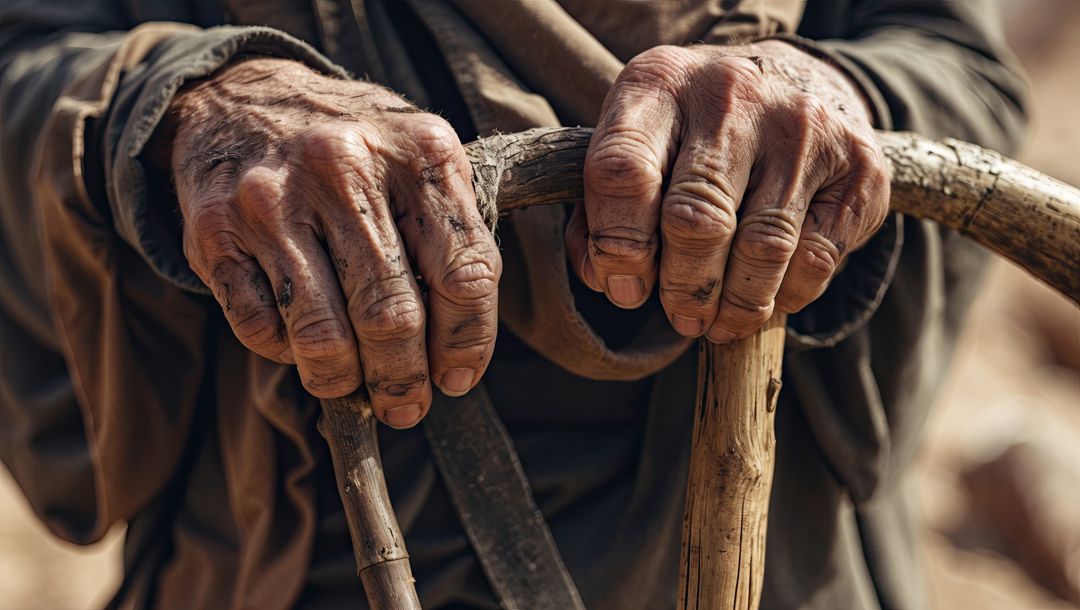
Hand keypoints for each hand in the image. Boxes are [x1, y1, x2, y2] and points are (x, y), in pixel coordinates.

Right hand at [167, 59, 500, 427]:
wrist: (242, 96)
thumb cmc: (354, 147)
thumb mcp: (421, 160)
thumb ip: (454, 236)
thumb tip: (458, 350)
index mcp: (420, 151)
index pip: (465, 275)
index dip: (467, 344)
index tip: (457, 377)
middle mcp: (346, 167)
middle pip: (392, 317)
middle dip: (404, 381)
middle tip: (406, 406)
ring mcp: (274, 199)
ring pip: (323, 336)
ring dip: (345, 382)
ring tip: (354, 389)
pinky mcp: (216, 232)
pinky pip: (261, 329)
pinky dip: (286, 354)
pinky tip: (301, 343)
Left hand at [568, 41, 888, 341]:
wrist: (792, 81)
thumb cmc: (691, 136)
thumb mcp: (638, 148)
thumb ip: (602, 213)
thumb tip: (606, 280)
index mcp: (659, 84)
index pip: (623, 172)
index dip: (618, 247)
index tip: (624, 289)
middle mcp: (732, 94)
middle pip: (697, 219)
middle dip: (683, 288)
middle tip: (681, 319)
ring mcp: (801, 124)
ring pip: (762, 247)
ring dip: (736, 305)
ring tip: (718, 325)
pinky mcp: (857, 162)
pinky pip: (816, 257)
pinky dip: (787, 297)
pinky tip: (766, 300)